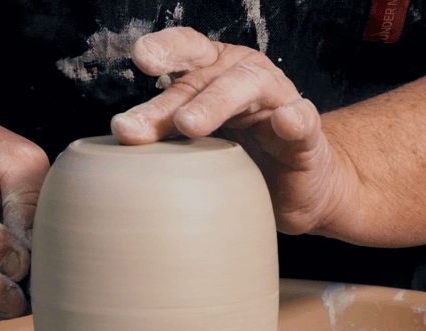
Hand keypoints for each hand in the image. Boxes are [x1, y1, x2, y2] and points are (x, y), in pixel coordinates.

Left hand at [111, 27, 356, 235]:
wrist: (294, 187)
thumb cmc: (240, 156)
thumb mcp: (193, 141)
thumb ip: (163, 131)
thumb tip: (121, 131)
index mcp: (213, 72)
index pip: (187, 49)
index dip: (165, 49)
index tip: (141, 59)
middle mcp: (243, 76)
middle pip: (206, 75)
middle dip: (173, 97)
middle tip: (143, 123)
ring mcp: (276, 101)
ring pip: (246, 88)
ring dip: (215, 103)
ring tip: (189, 125)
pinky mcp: (305, 135)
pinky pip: (302, 120)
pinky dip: (294, 119)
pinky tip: (284, 121)